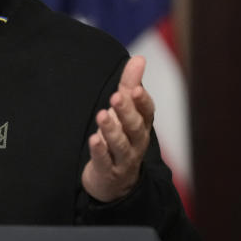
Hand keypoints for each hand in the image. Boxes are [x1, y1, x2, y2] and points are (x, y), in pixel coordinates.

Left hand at [81, 56, 155, 202]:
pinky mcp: (108, 172)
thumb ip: (130, 85)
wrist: (114, 182)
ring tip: (101, 115)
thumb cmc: (121, 138)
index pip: (147, 112)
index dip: (142, 102)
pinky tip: (93, 140)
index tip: (135, 89)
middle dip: (126, 112)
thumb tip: (139, 58)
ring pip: (121, 145)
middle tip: (116, 97)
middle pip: (134, 127)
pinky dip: (99, 151)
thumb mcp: (126, 112)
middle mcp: (136, 143)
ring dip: (111, 129)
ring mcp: (123, 159)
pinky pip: (104, 161)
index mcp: (142, 126)